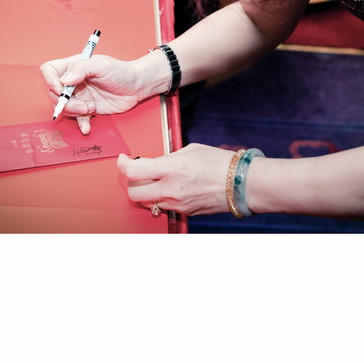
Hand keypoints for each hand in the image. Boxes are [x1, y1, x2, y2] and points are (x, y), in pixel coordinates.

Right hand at [39, 54, 142, 133]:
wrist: (136, 87)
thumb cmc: (120, 71)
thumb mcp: (102, 65)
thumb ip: (82, 69)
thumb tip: (64, 80)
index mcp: (73, 66)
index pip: (49, 71)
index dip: (50, 80)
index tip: (60, 89)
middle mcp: (73, 82)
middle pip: (54, 94)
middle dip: (66, 103)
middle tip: (84, 105)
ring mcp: (79, 96)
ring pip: (64, 108)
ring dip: (75, 112)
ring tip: (92, 108)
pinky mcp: (87, 109)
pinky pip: (77, 119)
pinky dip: (81, 124)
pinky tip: (87, 127)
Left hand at [116, 144, 235, 214]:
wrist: (241, 184)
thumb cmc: (219, 162)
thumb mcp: (190, 150)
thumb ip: (169, 156)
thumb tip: (156, 162)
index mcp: (171, 168)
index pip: (133, 171)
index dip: (122, 164)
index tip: (123, 159)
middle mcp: (171, 189)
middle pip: (134, 192)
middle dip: (130, 181)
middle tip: (136, 171)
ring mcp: (177, 204)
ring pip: (148, 201)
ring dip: (146, 190)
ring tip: (156, 178)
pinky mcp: (184, 212)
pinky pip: (164, 206)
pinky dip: (161, 196)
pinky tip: (171, 186)